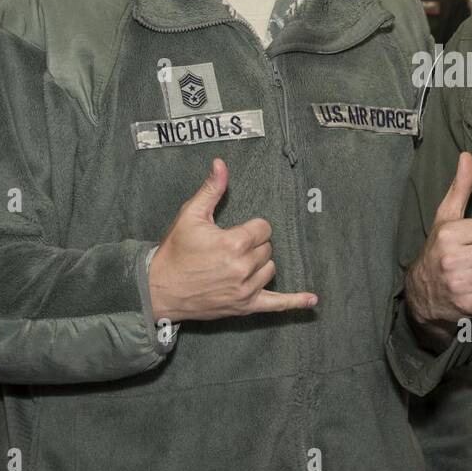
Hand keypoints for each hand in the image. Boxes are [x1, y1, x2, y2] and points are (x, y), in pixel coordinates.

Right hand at [148, 158, 317, 321]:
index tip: (236, 231)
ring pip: (270, 270)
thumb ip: (211, 190)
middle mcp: (242, 267)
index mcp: (233, 243)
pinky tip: (312, 300)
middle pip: (267, 248)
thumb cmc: (175, 252)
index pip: (264, 228)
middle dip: (253, 246)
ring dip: (260, 265)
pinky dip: (295, 302)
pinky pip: (276, 305)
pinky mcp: (245, 306)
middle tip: (229, 249)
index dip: (251, 228)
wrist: (159, 289)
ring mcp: (245, 289)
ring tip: (237, 264)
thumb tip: (221, 164)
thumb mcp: (190, 216)